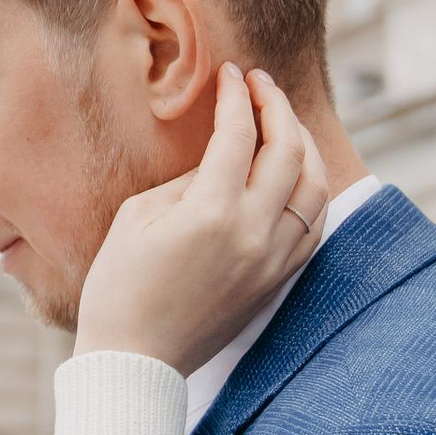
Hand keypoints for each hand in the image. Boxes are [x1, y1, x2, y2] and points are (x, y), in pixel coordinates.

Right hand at [74, 64, 327, 373]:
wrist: (135, 360)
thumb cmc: (120, 286)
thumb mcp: (138, 217)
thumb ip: (187, 180)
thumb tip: (218, 162)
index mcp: (212, 213)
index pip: (240, 134)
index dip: (237, 96)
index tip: (230, 74)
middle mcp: (254, 234)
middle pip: (289, 152)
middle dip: (277, 107)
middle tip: (261, 84)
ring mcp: (273, 261)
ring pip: (315, 188)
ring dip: (304, 146)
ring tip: (283, 123)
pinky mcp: (277, 281)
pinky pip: (313, 226)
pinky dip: (311, 191)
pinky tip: (295, 175)